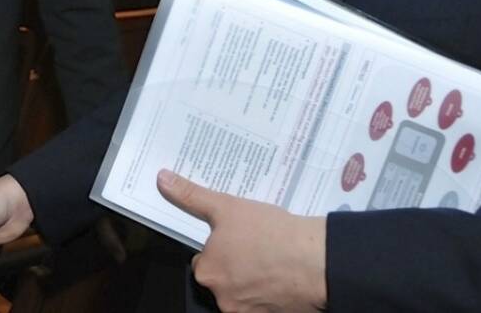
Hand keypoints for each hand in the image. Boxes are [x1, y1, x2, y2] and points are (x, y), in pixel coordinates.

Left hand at [156, 169, 326, 312]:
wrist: (318, 262)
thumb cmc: (272, 235)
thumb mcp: (226, 206)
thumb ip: (191, 196)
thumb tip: (162, 180)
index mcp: (207, 272)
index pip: (203, 261)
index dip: (219, 248)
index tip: (236, 239)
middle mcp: (223, 298)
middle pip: (223, 279)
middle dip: (236, 264)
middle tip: (257, 246)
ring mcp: (247, 312)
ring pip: (244, 291)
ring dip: (253, 279)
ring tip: (272, 258)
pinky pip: (265, 303)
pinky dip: (271, 292)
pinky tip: (283, 274)